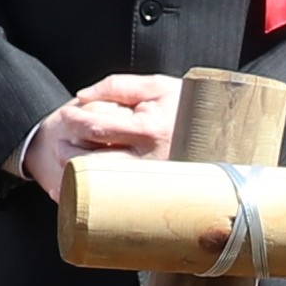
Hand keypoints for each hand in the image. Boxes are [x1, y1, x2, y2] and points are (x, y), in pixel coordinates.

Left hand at [14, 71, 185, 199]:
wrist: (226, 132)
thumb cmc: (188, 105)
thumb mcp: (158, 86)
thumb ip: (118, 85)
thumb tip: (82, 96)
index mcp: (150, 129)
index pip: (98, 126)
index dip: (74, 121)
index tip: (65, 117)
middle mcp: (152, 160)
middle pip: (94, 161)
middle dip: (68, 152)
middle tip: (59, 143)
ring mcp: (154, 182)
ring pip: (103, 186)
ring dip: (78, 176)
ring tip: (70, 161)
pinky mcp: (156, 195)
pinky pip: (119, 200)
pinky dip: (97, 195)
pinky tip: (88, 185)